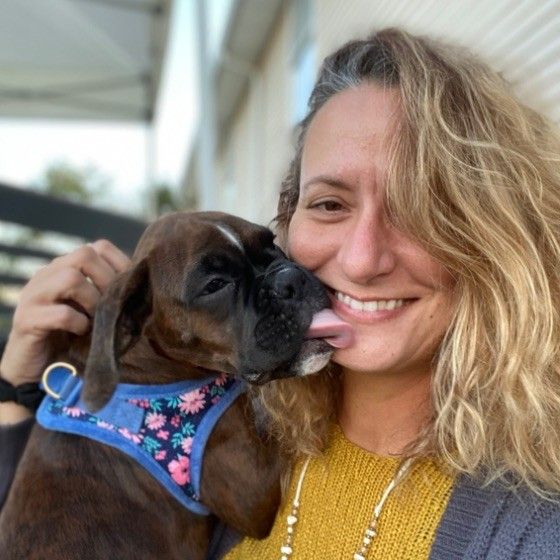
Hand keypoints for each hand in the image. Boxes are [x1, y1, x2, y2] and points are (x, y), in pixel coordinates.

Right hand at [0, 240, 130, 387]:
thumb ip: (109, 292)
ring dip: (93, 301)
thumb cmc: (72, 334)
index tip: (128, 289)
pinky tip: (81, 332)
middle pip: (84, 255)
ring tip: (96, 320)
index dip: (120, 265)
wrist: (35, 367)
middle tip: (111, 306)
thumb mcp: (93, 307)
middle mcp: (47, 274)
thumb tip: (144, 283)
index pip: (98, 247)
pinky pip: (60, 313)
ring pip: (70, 278)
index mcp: (65, 267)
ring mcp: (33, 294)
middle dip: (107, 282)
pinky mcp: (26, 319)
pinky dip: (78, 323)